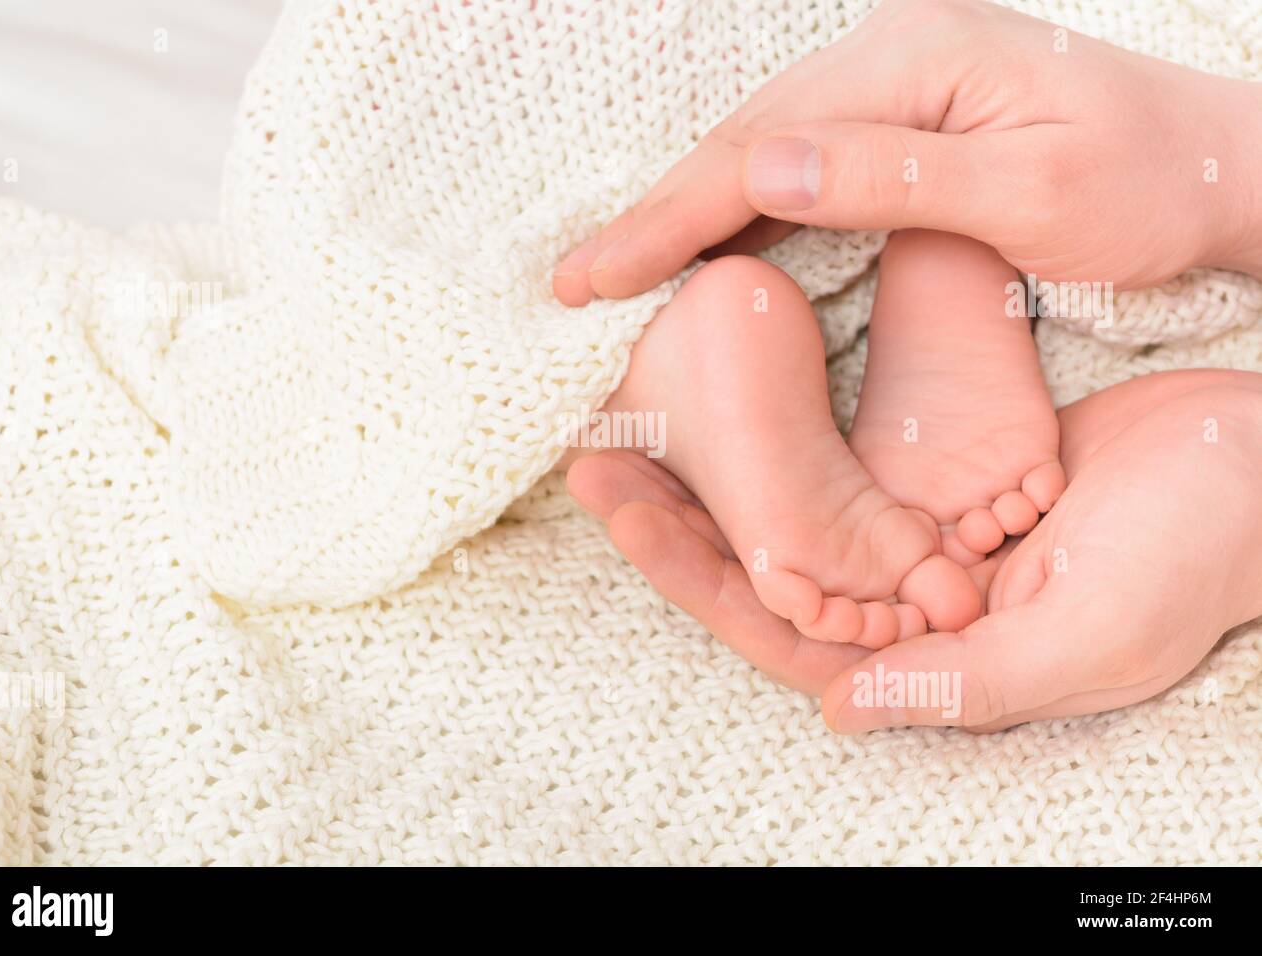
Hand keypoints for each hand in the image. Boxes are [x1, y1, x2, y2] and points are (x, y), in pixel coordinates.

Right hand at [554, 0, 1261, 304]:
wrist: (1225, 169)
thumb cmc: (1152, 186)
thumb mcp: (1034, 192)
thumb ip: (894, 177)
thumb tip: (761, 170)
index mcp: (914, 63)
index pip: (757, 148)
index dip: (666, 217)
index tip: (590, 276)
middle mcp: (890, 62)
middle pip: (740, 146)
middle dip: (653, 220)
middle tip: (571, 285)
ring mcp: (893, 93)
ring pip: (758, 161)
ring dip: (683, 222)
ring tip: (610, 277)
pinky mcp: (902, 129)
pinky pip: (797, 177)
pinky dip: (738, 223)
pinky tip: (700, 258)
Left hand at [568, 370, 1261, 730]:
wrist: (1257, 469)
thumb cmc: (1188, 565)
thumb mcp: (1084, 637)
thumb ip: (964, 683)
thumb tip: (837, 707)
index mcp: (923, 658)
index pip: (776, 627)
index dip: (690, 573)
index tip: (619, 508)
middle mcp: (901, 602)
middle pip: (761, 564)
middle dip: (676, 514)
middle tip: (595, 451)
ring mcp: (914, 535)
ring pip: (789, 507)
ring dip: (715, 463)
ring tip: (638, 408)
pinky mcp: (935, 476)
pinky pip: (837, 455)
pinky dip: (780, 424)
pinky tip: (732, 383)